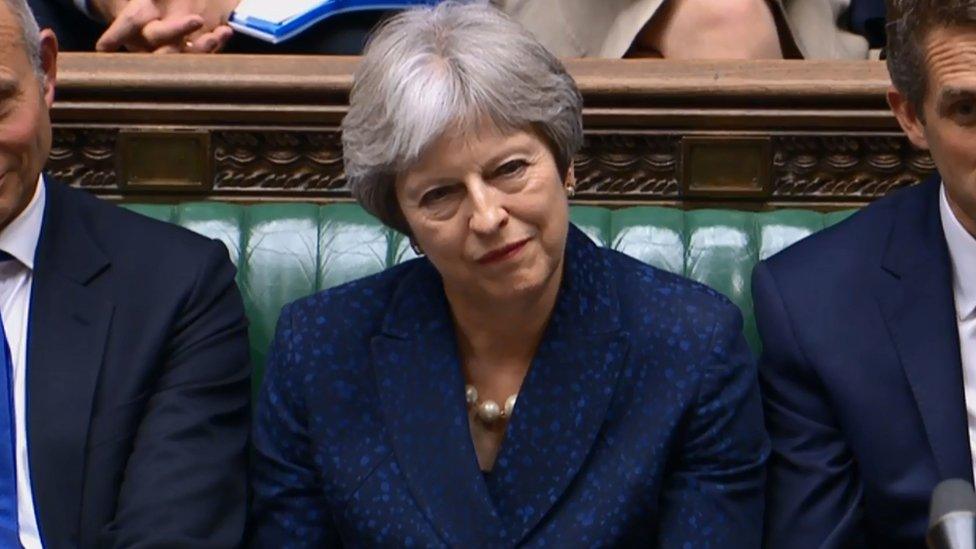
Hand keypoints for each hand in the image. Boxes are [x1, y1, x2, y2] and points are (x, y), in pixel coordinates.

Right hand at [95, 0, 238, 52]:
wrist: (163, 7)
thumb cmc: (151, 3)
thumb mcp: (148, 3)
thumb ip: (142, 13)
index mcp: (137, 14)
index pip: (129, 21)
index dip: (117, 33)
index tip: (104, 47)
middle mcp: (150, 36)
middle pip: (159, 37)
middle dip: (177, 30)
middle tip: (196, 19)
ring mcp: (169, 47)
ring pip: (182, 53)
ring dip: (202, 46)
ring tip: (218, 34)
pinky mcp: (190, 53)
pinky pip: (202, 53)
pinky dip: (216, 43)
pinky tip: (225, 31)